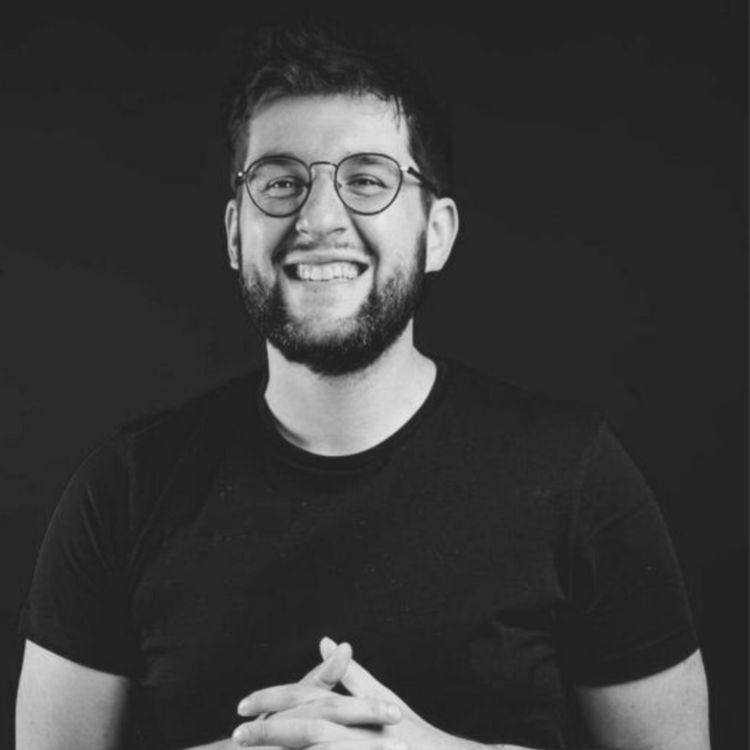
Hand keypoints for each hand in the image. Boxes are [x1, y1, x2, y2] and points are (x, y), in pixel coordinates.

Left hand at [231, 637, 478, 749]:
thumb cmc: (412, 734)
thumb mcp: (381, 701)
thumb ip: (352, 674)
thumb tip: (327, 641)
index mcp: (355, 704)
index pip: (307, 693)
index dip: (272, 698)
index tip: (242, 706)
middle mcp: (358, 724)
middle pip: (305, 720)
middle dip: (267, 728)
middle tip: (236, 735)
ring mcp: (362, 744)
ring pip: (314, 742)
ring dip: (280, 747)